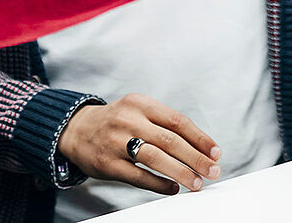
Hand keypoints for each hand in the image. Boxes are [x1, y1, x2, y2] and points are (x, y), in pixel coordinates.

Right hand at [57, 94, 221, 194]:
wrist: (76, 129)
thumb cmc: (115, 122)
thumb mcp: (137, 111)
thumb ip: (163, 124)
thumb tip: (200, 147)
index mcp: (139, 103)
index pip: (177, 120)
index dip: (199, 138)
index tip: (215, 152)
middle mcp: (128, 120)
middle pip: (169, 140)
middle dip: (196, 158)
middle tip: (213, 170)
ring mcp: (116, 142)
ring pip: (155, 158)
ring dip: (180, 172)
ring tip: (196, 182)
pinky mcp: (107, 163)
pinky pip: (139, 176)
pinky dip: (159, 184)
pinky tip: (172, 188)